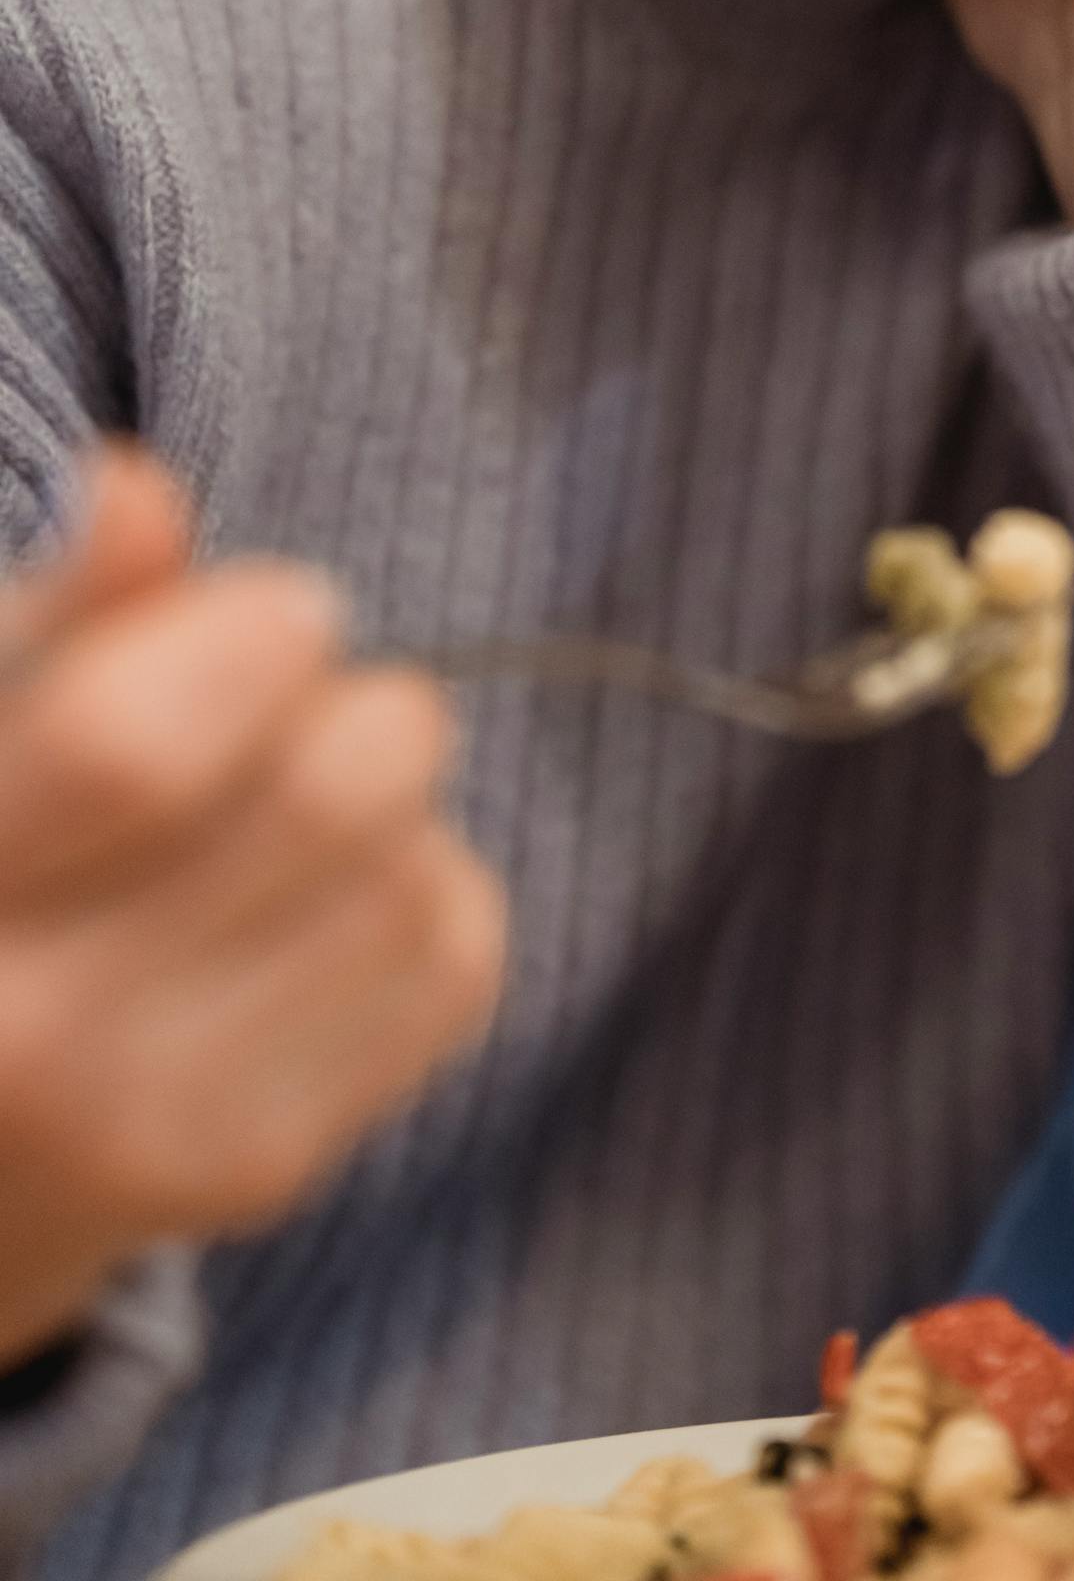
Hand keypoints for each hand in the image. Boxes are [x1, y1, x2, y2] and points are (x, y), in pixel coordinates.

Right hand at [0, 446, 506, 1368]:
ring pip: (409, 869)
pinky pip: (453, 954)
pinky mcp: (261, 1162)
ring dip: (385, 798)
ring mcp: (154, 1126)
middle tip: (289, 703)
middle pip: (327, 799)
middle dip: (349, 699)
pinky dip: (418, 888)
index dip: (252, 636)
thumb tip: (134, 490)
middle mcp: (26, 1041)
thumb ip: (52, 614)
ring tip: (281, 810)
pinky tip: (312, 901)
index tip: (277, 613)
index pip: (135, 750)